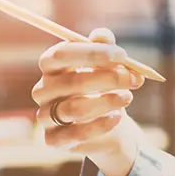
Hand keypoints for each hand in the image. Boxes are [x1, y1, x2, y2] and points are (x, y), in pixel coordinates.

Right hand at [32, 28, 143, 175]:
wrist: (109, 123)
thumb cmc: (104, 86)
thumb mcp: (107, 65)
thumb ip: (104, 49)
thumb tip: (102, 35)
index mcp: (51, 66)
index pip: (61, 54)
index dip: (91, 53)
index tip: (122, 55)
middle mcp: (42, 90)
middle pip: (71, 82)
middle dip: (107, 79)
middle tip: (132, 79)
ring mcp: (45, 116)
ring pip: (75, 109)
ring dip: (107, 101)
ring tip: (128, 97)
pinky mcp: (53, 140)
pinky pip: (75, 134)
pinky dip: (100, 125)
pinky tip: (117, 117)